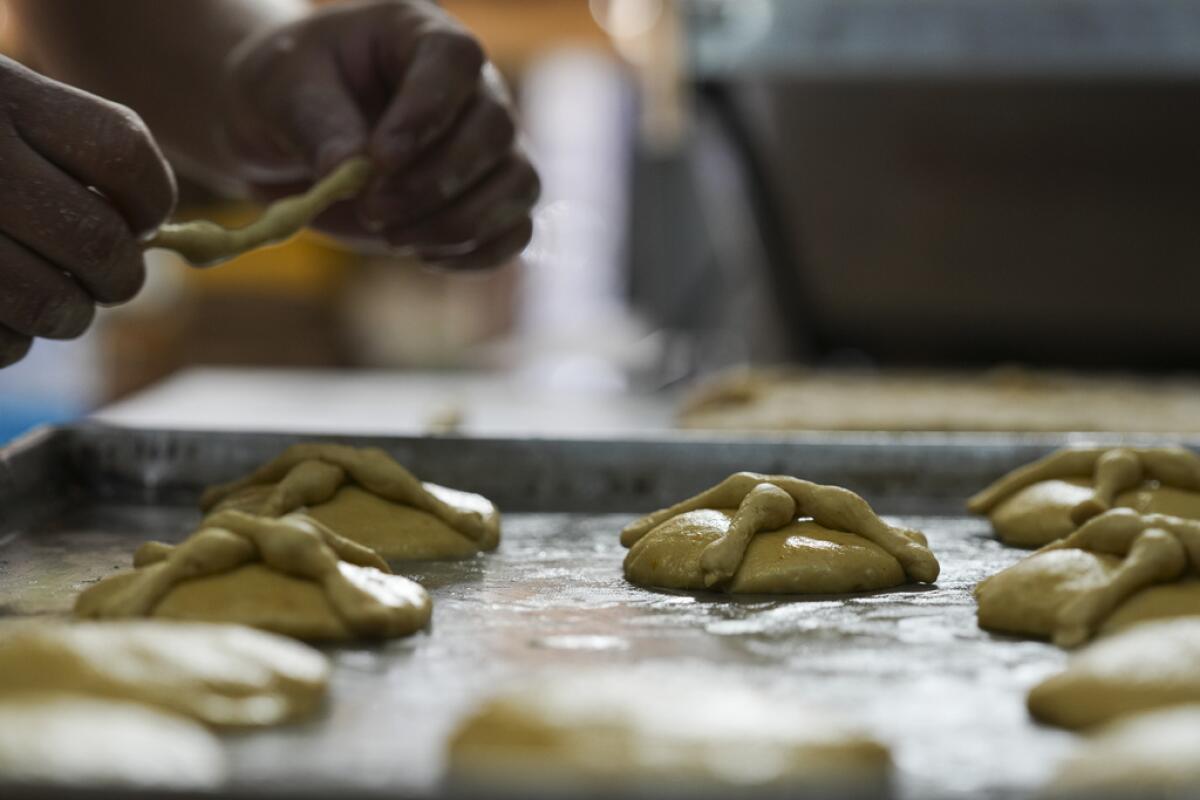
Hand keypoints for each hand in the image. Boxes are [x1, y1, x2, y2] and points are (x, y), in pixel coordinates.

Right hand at [0, 56, 175, 366]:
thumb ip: (65, 153)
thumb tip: (156, 236)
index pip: (122, 154)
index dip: (151, 200)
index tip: (140, 220)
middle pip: (98, 241)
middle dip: (117, 274)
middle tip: (104, 277)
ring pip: (54, 305)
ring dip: (66, 314)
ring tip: (49, 297)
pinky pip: (2, 344)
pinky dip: (9, 341)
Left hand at [222, 0, 538, 270]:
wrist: (293, 134)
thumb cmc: (291, 92)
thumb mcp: (284, 89)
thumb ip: (318, 124)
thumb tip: (350, 173)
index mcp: (424, 37)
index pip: (456, 60)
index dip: (428, 110)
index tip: (380, 159)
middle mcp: (475, 89)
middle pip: (496, 130)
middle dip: (435, 182)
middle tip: (372, 209)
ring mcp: (491, 149)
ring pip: (518, 185)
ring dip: (459, 224)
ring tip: (393, 237)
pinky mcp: (490, 202)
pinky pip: (516, 232)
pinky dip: (478, 254)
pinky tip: (424, 257)